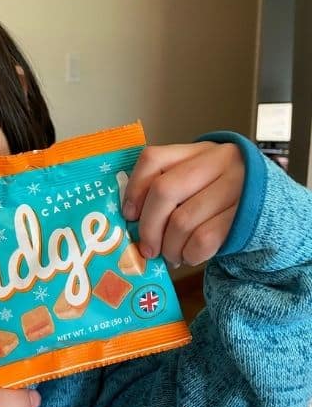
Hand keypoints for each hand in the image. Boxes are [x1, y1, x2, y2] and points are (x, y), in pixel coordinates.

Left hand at [122, 141, 243, 266]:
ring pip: (182, 220)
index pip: (153, 158)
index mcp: (199, 150)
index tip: (129, 214)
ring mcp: (236, 187)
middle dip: (148, 226)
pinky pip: (203, 239)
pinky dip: (190, 253)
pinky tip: (190, 256)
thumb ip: (169, 187)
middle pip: (164, 191)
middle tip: (147, 248)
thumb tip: (130, 218)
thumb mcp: (199, 182)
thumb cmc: (224, 199)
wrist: (276, 213)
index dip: (134, 189)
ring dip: (169, 247)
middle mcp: (219, 161)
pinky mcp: (245, 216)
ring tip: (171, 255)